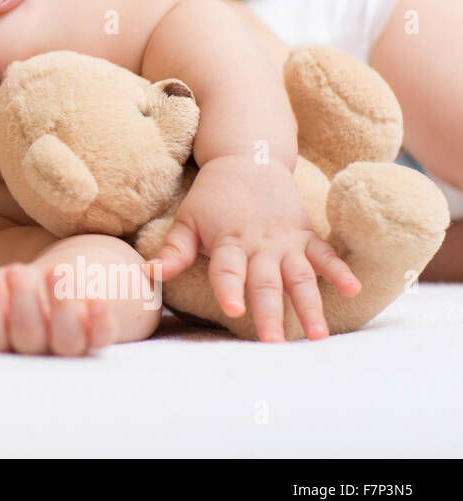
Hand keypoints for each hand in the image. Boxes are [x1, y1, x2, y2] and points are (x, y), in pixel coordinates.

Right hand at [0, 262, 117, 355]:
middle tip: (18, 269)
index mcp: (3, 342)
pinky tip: (96, 299)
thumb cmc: (18, 291)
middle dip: (22, 301)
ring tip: (56, 271)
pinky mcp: (99, 337)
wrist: (62, 288)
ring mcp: (69, 346)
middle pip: (27, 337)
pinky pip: (103, 337)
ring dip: (61, 307)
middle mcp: (36, 351)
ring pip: (67, 340)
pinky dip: (101, 320)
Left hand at [152, 155, 360, 341]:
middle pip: (265, 282)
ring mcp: (285, 241)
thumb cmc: (211, 196)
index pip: (227, 270)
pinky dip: (339, 270)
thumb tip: (147, 274)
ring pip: (299, 276)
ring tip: (319, 335)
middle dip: (270, 312)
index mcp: (227, 242)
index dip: (230, 289)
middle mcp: (258, 245)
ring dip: (310, 305)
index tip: (235, 311)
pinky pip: (325, 254)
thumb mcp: (186, 220)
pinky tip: (354, 289)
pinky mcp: (304, 234)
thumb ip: (173, 251)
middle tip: (274, 342)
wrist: (246, 158)